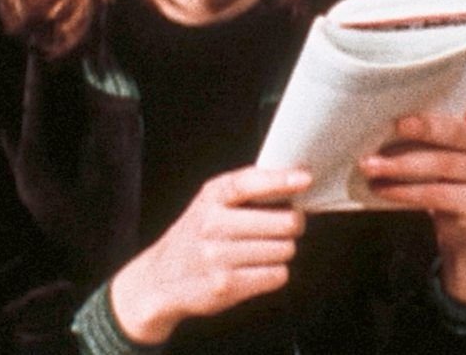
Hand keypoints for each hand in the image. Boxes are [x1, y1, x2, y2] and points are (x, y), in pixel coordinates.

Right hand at [109, 166, 309, 344]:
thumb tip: (296, 181)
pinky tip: (257, 270)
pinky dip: (274, 273)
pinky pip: (276, 275)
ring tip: (261, 251)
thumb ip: (246, 190)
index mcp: (211, 197)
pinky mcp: (225, 286)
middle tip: (284, 227)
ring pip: (284, 250)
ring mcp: (217, 256)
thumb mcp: (211, 203)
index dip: (279, 180)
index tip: (304, 179)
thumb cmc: (198, 235)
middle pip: (283, 222)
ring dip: (281, 251)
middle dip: (292, 225)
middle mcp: (212, 224)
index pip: (248, 183)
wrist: (160, 279)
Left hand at [358, 54, 465, 305]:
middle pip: (458, 132)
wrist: (464, 231)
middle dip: (423, 128)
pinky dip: (405, 192)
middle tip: (393, 125)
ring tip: (369, 165)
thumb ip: (432, 127)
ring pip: (443, 165)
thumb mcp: (440, 149)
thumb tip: (388, 108)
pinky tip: (382, 189)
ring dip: (401, 165)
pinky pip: (439, 194)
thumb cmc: (443, 178)